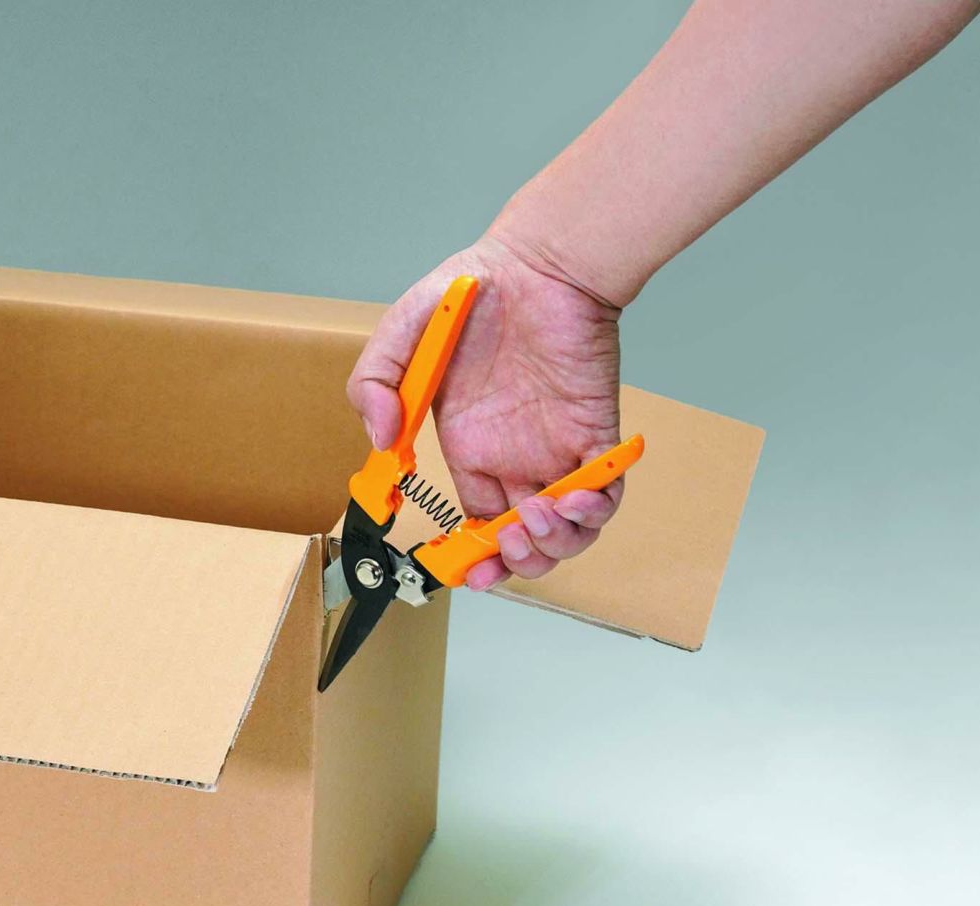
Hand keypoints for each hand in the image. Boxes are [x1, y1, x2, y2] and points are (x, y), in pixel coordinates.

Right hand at [347, 235, 623, 590]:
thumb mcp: (402, 336)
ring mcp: (559, 449)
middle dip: (517, 564)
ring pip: (566, 529)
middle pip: (524, 540)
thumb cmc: (473, 292)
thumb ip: (375, 384)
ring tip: (536, 520)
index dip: (474, 557)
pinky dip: (592, 512)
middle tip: (506, 550)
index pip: (477, 522)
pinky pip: (604, 493)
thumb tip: (380, 442)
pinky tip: (571, 501)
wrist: (538, 261)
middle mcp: (516, 457)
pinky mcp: (596, 434)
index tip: (465, 571)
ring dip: (553, 545)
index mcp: (472, 447)